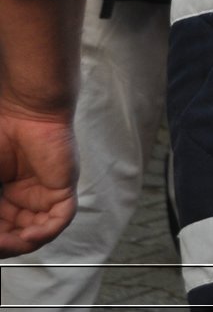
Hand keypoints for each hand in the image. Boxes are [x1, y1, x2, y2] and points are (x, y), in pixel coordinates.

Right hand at [0, 107, 77, 256]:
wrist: (24, 109)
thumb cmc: (0, 134)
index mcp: (5, 195)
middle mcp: (26, 198)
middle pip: (15, 234)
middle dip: (3, 244)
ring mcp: (45, 194)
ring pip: (36, 232)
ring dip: (19, 244)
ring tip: (4, 243)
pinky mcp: (63, 188)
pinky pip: (58, 219)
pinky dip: (43, 233)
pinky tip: (26, 236)